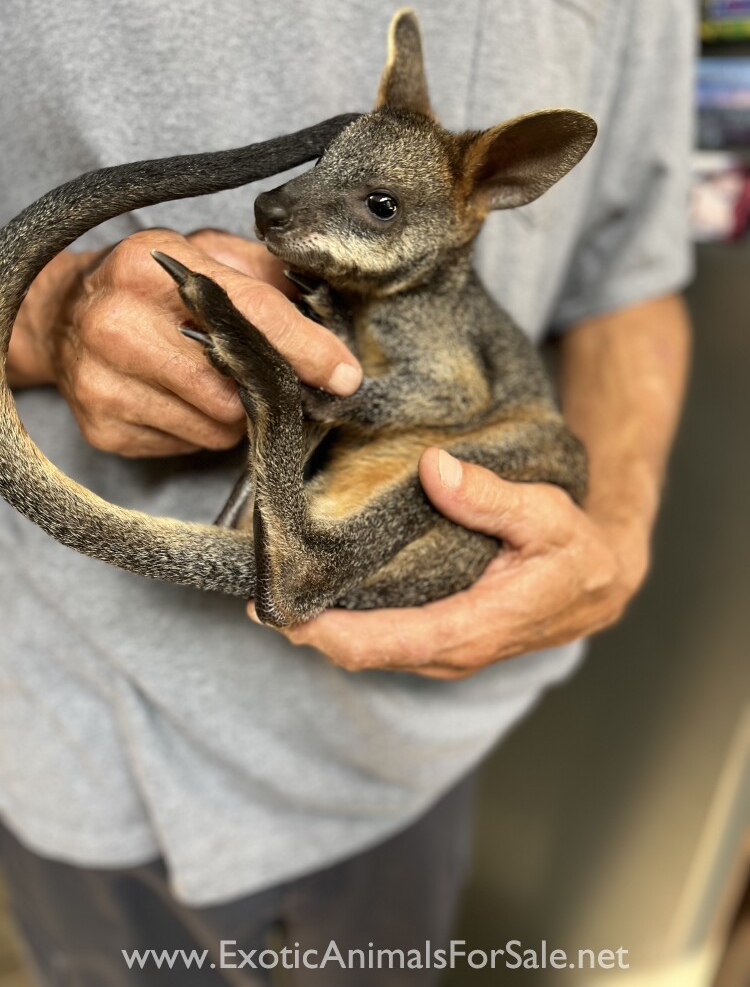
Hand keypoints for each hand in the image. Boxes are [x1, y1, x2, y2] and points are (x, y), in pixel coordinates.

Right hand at [10, 228, 361, 456]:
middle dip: (263, 387)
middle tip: (263, 376)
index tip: (345, 375)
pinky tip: (179, 400)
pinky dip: (199, 429)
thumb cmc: (150, 288)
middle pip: (232, 386)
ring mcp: (103, 379)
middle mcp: (119, 322)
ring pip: (215, 426)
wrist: (62, 320)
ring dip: (232, 413)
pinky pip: (188, 446)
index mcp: (152, 266)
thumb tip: (326, 312)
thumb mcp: (205, 257)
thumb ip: (264, 276)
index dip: (305, 348)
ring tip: (210, 382)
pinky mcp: (104, 425)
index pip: (248, 313)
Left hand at [267, 447, 649, 679]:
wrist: (600, 584)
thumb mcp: (546, 513)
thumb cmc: (574, 550)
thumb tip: (434, 470)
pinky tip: (321, 592)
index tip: (279, 609)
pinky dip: (346, 623)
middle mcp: (453, 651)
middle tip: (259, 589)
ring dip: (323, 628)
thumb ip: (491, 497)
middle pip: (365, 653)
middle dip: (309, 629)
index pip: (389, 642)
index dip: (329, 633)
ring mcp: (445, 652)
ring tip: (278, 587)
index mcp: (475, 626)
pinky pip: (384, 641)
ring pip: (370, 651)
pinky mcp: (441, 642)